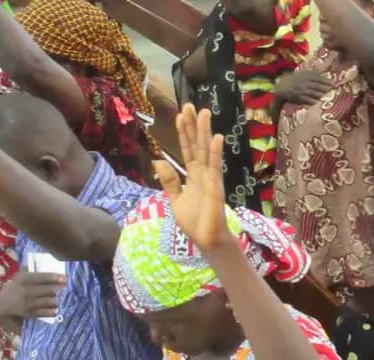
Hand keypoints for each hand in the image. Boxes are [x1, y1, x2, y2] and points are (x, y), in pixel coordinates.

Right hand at [0, 270, 65, 319]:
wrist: (3, 302)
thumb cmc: (18, 286)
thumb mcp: (21, 276)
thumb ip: (33, 269)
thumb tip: (47, 260)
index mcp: (24, 279)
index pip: (41, 277)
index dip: (54, 278)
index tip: (65, 278)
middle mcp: (25, 291)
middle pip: (46, 290)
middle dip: (60, 289)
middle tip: (70, 288)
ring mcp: (27, 303)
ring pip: (47, 301)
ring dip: (58, 300)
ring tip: (67, 298)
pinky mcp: (29, 313)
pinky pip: (43, 313)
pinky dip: (52, 311)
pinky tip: (58, 309)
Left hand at [155, 104, 230, 251]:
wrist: (207, 240)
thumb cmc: (194, 222)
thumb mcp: (175, 199)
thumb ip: (169, 180)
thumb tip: (158, 160)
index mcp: (193, 176)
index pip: (187, 149)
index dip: (184, 133)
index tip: (181, 115)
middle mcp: (203, 173)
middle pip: (196, 144)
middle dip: (193, 125)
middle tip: (190, 105)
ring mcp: (210, 178)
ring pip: (206, 150)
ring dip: (204, 131)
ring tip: (203, 112)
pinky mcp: (215, 186)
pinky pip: (215, 166)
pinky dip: (215, 152)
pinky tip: (216, 137)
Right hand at [272, 70, 332, 106]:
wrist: (283, 87)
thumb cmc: (297, 80)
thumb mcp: (305, 73)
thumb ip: (315, 72)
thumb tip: (327, 67)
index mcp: (307, 75)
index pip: (319, 78)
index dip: (327, 81)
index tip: (334, 84)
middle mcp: (305, 82)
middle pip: (318, 86)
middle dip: (326, 88)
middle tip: (334, 91)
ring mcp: (302, 90)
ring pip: (314, 93)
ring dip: (321, 95)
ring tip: (329, 96)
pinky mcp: (299, 97)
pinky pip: (307, 100)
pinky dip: (313, 101)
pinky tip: (319, 102)